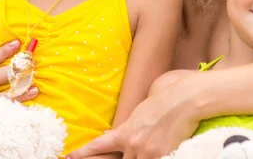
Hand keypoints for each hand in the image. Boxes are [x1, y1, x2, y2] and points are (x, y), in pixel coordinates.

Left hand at [67, 83, 198, 158]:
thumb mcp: (140, 113)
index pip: (99, 145)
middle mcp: (133, 145)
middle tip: (143, 145)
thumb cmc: (164, 103)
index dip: (83, 153)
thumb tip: (114, 134)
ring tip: (157, 142)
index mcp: (125, 132)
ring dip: (148, 156)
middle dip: (133, 156)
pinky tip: (167, 147)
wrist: (183, 101)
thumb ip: (129, 128)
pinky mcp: (162, 156)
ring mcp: (147, 153)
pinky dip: (159, 157)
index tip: (69, 157)